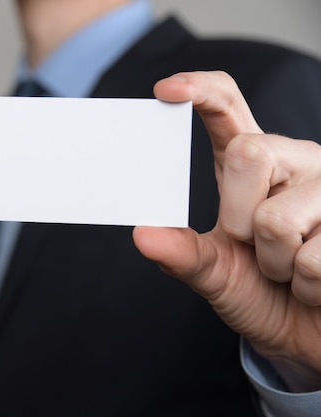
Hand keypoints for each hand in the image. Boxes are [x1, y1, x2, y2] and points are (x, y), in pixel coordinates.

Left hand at [133, 71, 320, 391]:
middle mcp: (293, 162)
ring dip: (277, 263)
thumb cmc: (262, 293)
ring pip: (279, 216)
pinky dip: (308, 285)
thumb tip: (142, 236)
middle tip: (254, 246)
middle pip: (251, 153)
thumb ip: (183, 254)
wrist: (308, 333)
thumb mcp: (214, 273)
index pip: (227, 107)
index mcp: (251, 165)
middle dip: (241, 219)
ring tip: (290, 270)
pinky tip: (318, 284)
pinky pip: (316, 257)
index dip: (199, 89)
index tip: (165, 91)